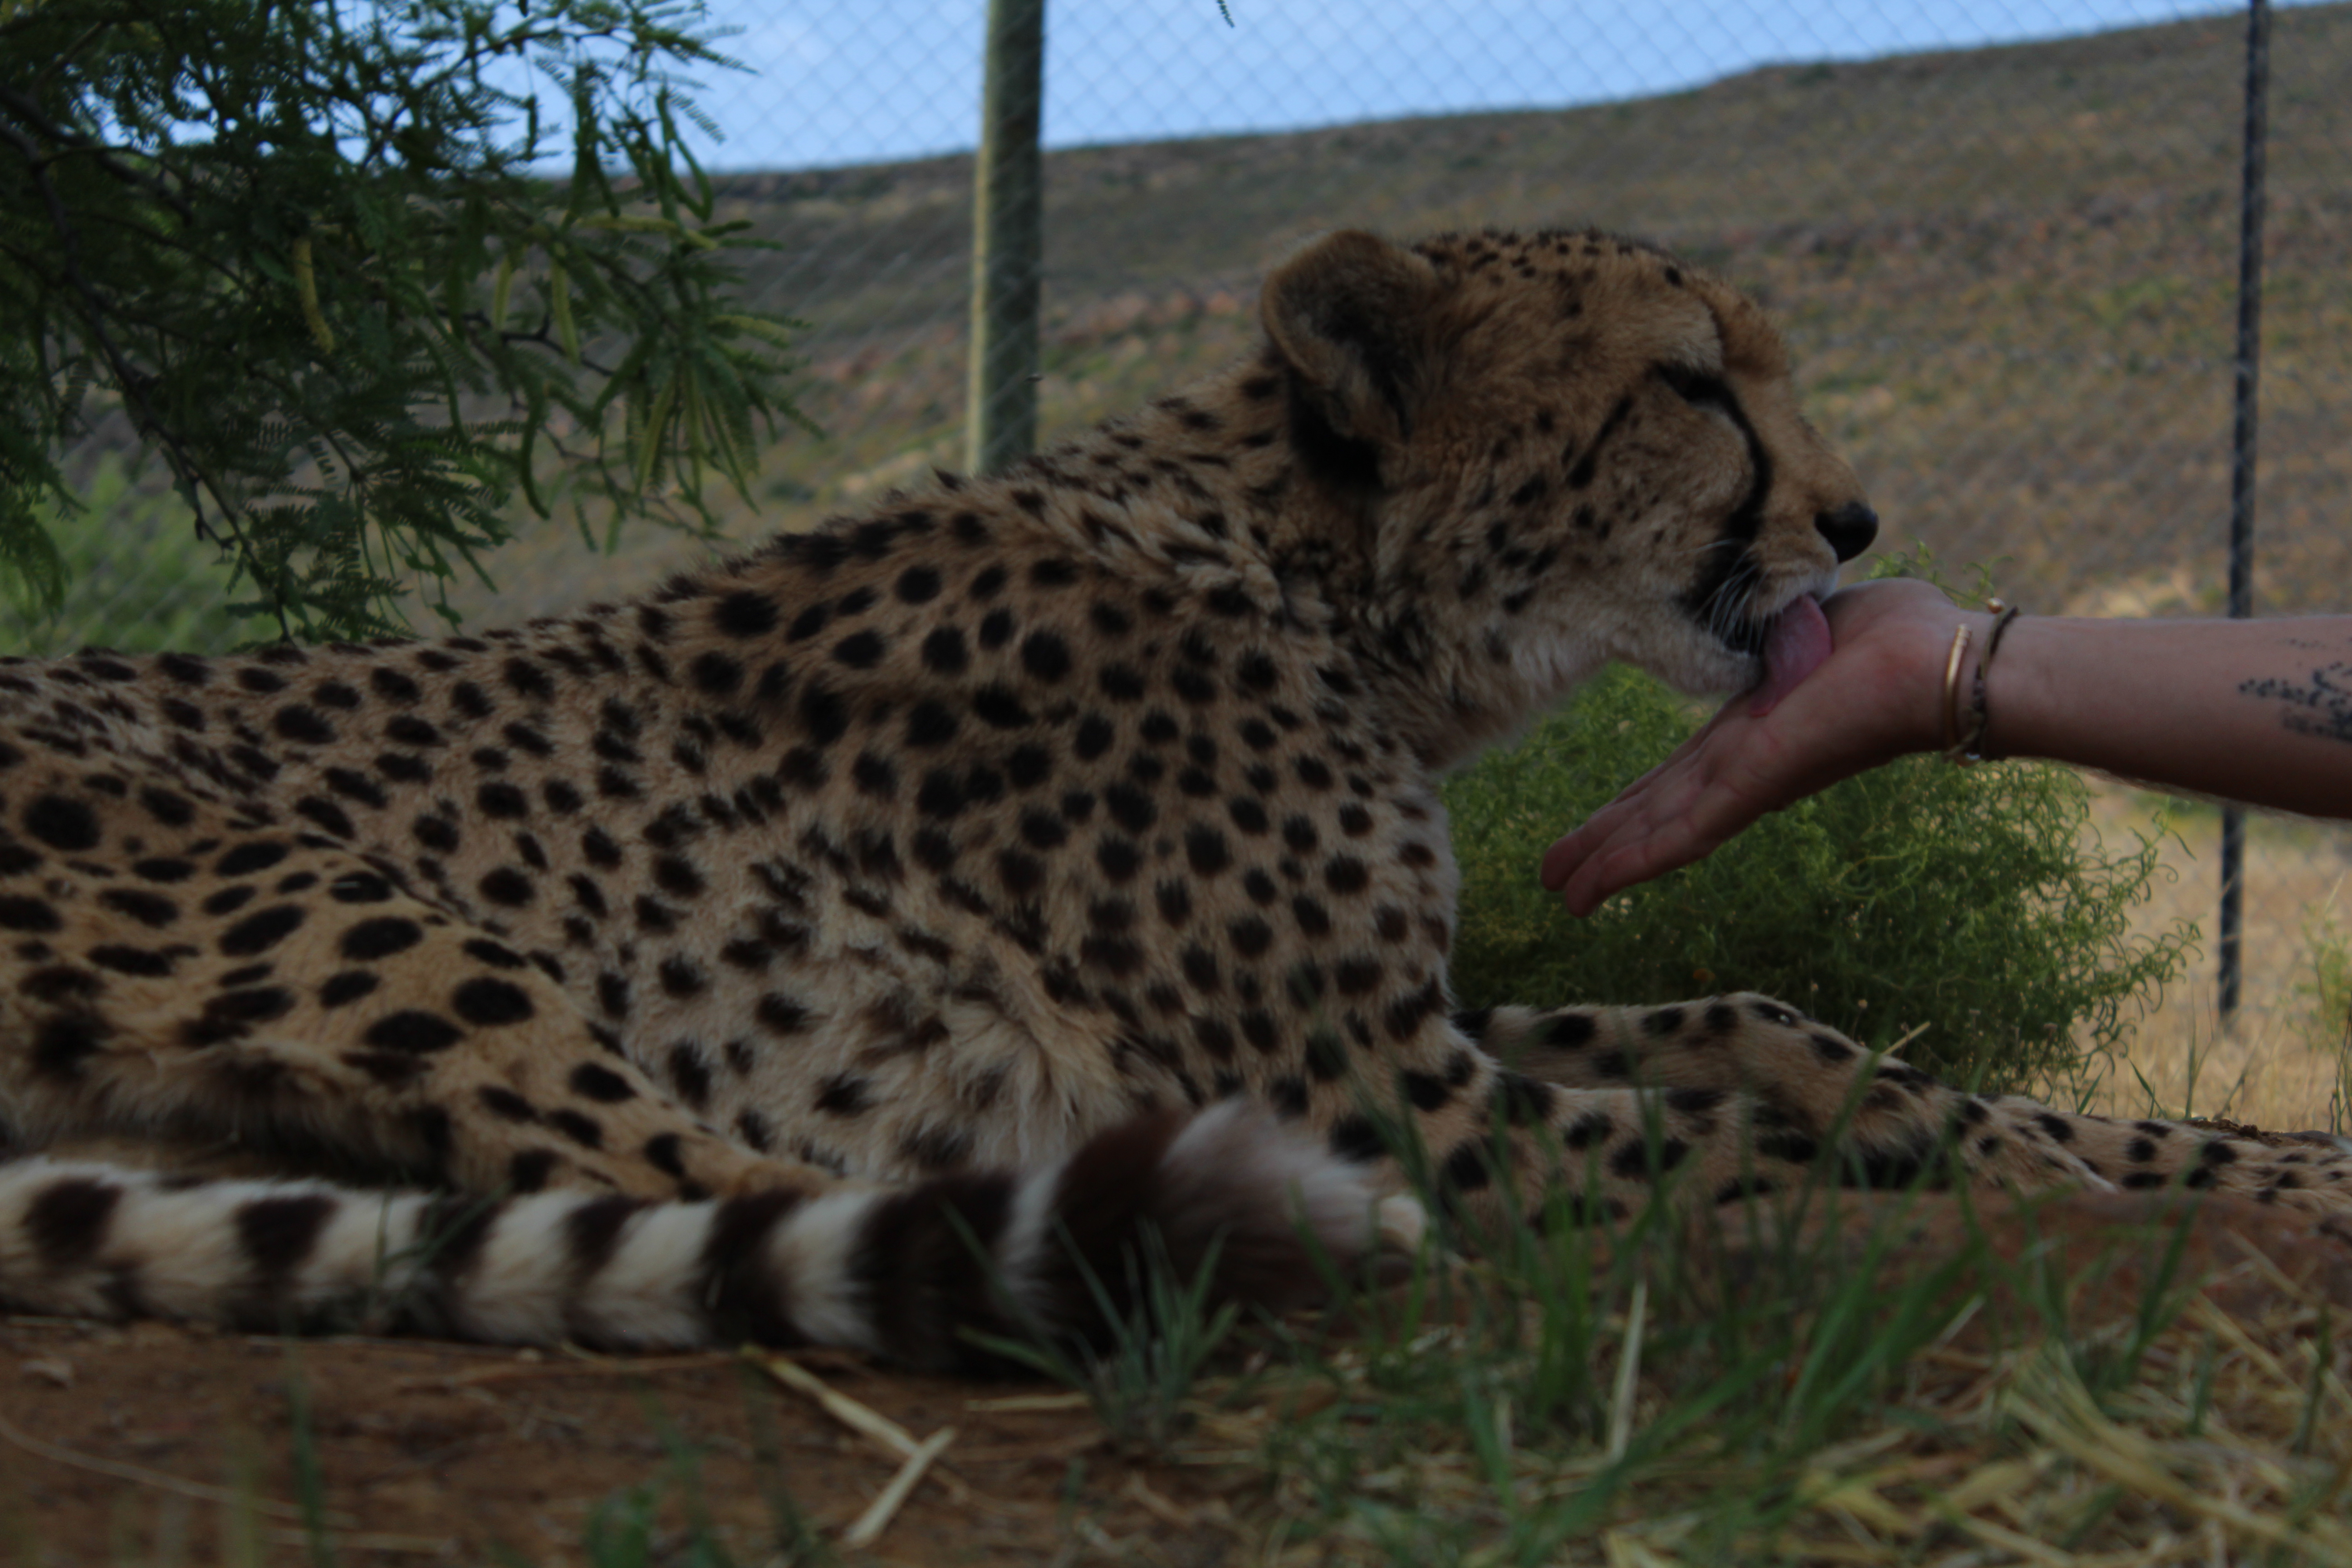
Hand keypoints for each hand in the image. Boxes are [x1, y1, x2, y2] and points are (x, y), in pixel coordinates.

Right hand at [1541, 579, 1979, 913]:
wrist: (1948, 663)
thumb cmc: (1905, 636)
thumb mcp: (1809, 623)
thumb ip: (1777, 627)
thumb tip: (1764, 610)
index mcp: (1758, 729)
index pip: (1680, 776)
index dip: (1632, 800)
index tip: (1595, 826)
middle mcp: (1749, 765)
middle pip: (1659, 812)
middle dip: (1604, 844)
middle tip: (1556, 878)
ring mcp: (1751, 780)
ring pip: (1663, 832)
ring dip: (1609, 863)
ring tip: (1563, 896)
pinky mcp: (1757, 786)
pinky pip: (1685, 833)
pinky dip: (1637, 861)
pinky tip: (1597, 888)